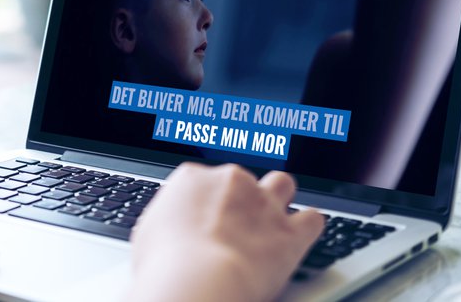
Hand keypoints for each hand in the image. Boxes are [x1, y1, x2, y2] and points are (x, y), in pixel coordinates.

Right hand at [129, 163, 323, 301]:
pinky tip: (299, 237)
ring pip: (282, 184)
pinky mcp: (290, 231)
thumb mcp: (148, 235)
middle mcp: (230, 182)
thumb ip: (166, 223)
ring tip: (272, 221)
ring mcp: (263, 203)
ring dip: (279, 200)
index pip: (203, 179)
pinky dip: (308, 228)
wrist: (196, 281)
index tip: (204, 219)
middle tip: (233, 226)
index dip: (206, 201)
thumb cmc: (164, 265)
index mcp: (192, 178)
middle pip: (242, 180)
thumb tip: (168, 232)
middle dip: (241, 199)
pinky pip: (312, 219)